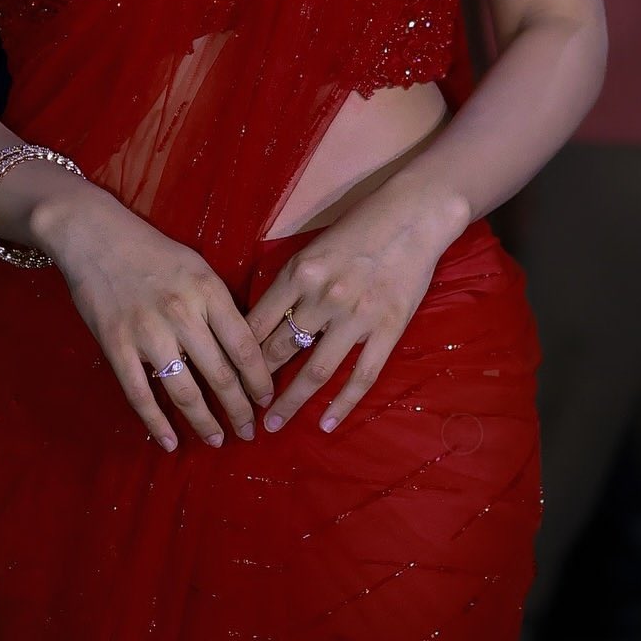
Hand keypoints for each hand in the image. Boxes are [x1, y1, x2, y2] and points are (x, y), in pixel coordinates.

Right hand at [44, 190, 274, 451]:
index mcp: (208, 290)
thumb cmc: (152, 250)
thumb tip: (244, 349)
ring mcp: (147, 332)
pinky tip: (169, 442)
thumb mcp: (197, 267)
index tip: (267, 401)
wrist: (95, 236)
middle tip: (249, 432)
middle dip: (239, 409)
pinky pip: (140, 394)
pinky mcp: (116, 345)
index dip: (259, 380)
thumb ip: (219, 305)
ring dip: (204, 422)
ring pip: (184, 390)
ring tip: (217, 440)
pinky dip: (156, 423)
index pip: (244, 345)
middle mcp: (182, 313)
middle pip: (220, 374)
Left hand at [246, 182, 464, 436]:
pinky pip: (362, 375)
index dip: (238, 354)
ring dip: (291, 403)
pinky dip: (342, 404)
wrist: (412, 215)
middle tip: (243, 408)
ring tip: (274, 426)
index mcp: (299, 273)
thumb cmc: (359, 227)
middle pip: (280, 349)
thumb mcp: (313, 248)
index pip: (257, 323)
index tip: (227, 375)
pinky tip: (326, 424)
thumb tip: (264, 320)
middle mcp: (322, 297)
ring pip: (315, 370)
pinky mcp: (388, 328)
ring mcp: (357, 316)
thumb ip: (291, 283)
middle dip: (257, 383)